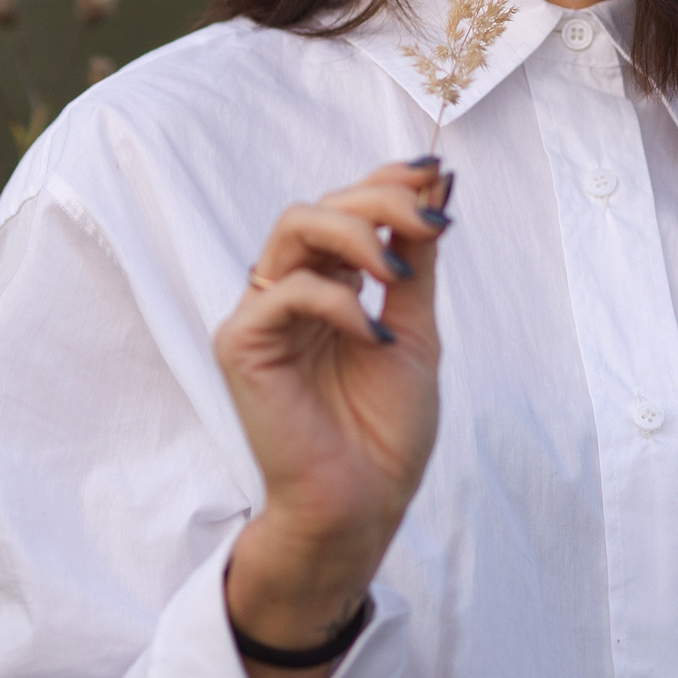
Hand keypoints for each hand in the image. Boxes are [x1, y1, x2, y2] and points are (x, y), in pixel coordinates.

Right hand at [215, 158, 448, 677]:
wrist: (362, 503)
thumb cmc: (384, 429)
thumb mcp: (416, 329)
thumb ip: (417, 261)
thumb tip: (437, 185)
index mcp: (326, 284)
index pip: (344, 207)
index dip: (385, 179)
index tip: (435, 174)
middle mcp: (288, 290)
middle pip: (319, 207)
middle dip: (381, 202)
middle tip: (431, 224)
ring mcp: (260, 315)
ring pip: (293, 228)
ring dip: (356, 233)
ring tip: (400, 271)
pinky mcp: (241, 345)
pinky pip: (286, 292)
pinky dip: (340, 302)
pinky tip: (376, 333)